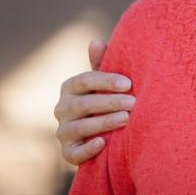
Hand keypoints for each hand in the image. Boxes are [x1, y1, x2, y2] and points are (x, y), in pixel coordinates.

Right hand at [54, 39, 134, 164]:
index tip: (128, 83)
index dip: (106, 81)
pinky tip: (104, 142)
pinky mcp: (68, 152)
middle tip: (133, 102)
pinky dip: (88, 149)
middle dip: (110, 102)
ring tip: (127, 119)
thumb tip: (96, 41)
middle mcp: (62, 108)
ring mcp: (63, 131)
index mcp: (70, 87)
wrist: (103, 130)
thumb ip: (101, 62)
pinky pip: (74, 153)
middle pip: (83, 104)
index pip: (84, 80)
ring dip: (104, 122)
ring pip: (80, 127)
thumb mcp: (104, 80)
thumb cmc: (106, 96)